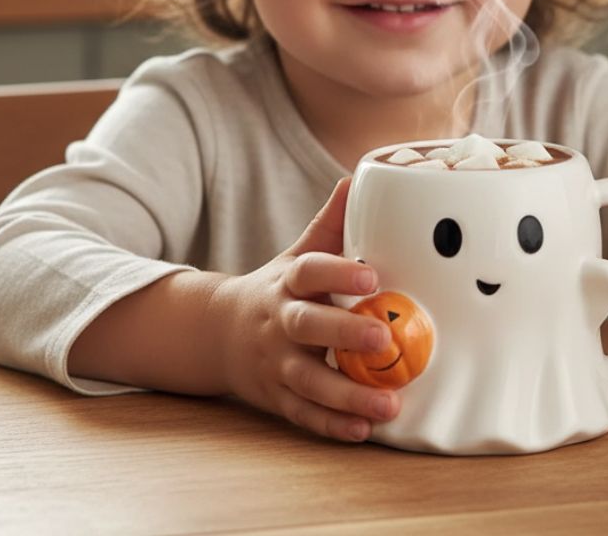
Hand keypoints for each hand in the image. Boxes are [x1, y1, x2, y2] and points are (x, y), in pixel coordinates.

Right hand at [209, 177, 400, 441]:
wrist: (218, 333)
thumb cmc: (278, 289)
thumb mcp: (297, 253)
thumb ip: (329, 223)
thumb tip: (355, 178)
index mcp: (288, 282)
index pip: (311, 272)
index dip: (339, 274)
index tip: (373, 277)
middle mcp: (279, 322)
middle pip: (307, 327)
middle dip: (344, 335)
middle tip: (383, 340)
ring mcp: (275, 363)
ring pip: (309, 381)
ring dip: (348, 394)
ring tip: (389, 403)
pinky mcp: (276, 397)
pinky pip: (304, 415)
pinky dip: (331, 425)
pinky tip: (363, 430)